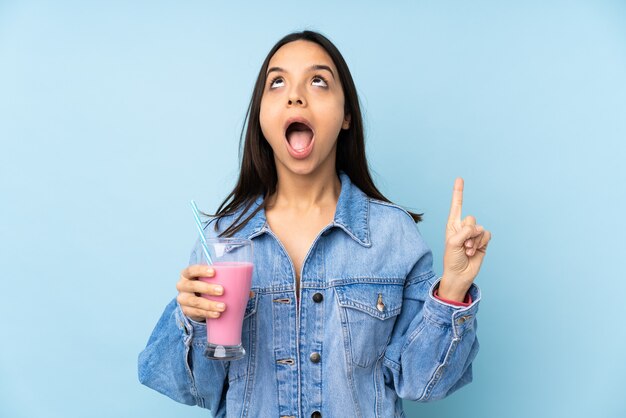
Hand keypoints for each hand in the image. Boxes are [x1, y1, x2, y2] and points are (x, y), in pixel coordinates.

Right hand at [176, 265, 225, 321]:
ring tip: (223, 306)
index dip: (201, 270)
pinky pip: (196, 312)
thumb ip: (227, 280)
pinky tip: (216, 314)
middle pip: (192, 286)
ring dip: (209, 304)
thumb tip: (249, 292)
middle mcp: (182, 285)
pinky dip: (207, 313)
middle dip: (208, 288)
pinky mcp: (186, 310)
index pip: (192, 270)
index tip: (214, 272)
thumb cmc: (206, 285)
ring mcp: (182, 299)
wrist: (195, 301)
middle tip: (222, 291)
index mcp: (187, 274)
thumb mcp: (211, 279)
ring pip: (195, 302)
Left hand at [439, 178, 491, 301]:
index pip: (456, 206)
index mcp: (452, 225)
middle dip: (468, 233)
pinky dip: (482, 243)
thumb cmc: (451, 259)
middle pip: (471, 219)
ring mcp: (474, 234)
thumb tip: (476, 228)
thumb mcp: (452, 243)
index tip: (459, 179)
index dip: (458, 192)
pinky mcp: (483, 241)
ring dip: (474, 241)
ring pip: (480, 228)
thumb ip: (464, 231)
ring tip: (467, 251)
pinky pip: (487, 234)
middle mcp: (463, 227)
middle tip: (462, 245)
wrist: (459, 274)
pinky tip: (474, 251)